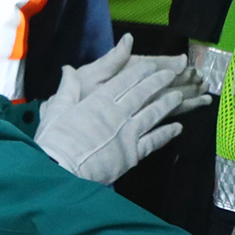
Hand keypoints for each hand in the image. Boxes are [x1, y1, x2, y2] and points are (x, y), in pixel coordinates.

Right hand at [34, 36, 209, 183]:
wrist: (62, 169)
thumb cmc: (55, 140)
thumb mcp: (56, 110)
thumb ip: (67, 89)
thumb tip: (68, 69)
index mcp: (99, 101)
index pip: (124, 82)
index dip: (140, 72)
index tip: (151, 65)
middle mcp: (118, 114)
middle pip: (143, 94)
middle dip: (158, 82)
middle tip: (171, 74)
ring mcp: (128, 134)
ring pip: (153, 114)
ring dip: (167, 104)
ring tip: (179, 96)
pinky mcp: (132, 154)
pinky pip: (154, 141)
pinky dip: (167, 134)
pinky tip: (177, 128)